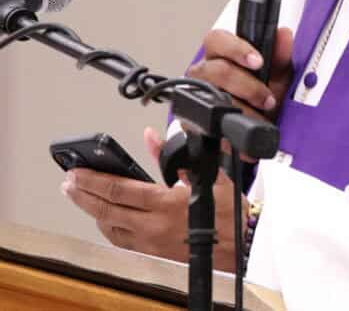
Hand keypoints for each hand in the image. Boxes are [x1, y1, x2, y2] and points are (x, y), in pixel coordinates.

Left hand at [62, 127, 245, 271]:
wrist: (240, 248)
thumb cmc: (228, 214)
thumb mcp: (209, 176)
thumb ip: (177, 155)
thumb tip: (157, 135)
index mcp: (166, 203)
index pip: (118, 190)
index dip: (93, 180)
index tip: (77, 171)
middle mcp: (152, 225)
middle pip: (105, 210)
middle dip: (82, 195)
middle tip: (69, 183)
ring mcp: (149, 242)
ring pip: (108, 227)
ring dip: (91, 211)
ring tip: (81, 197)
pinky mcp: (151, 253)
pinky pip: (119, 239)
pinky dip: (107, 226)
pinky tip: (104, 217)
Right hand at [186, 27, 293, 121]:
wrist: (263, 124)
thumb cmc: (265, 93)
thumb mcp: (278, 74)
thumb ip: (280, 54)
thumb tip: (283, 35)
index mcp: (222, 54)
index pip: (217, 39)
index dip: (236, 49)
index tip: (258, 62)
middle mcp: (206, 71)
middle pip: (216, 70)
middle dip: (246, 85)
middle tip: (266, 97)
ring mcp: (197, 94)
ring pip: (211, 95)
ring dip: (241, 106)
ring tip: (259, 114)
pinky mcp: (193, 118)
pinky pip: (207, 120)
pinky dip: (230, 123)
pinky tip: (244, 124)